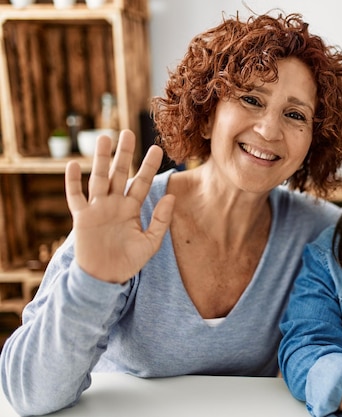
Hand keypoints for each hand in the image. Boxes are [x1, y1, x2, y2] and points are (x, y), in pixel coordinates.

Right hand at [65, 130, 174, 282]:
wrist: (106, 278)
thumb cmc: (129, 262)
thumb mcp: (151, 242)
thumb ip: (161, 220)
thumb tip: (171, 196)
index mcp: (132, 208)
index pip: (142, 182)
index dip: (148, 166)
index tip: (156, 148)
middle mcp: (114, 204)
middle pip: (119, 173)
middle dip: (123, 154)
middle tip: (127, 132)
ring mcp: (97, 209)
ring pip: (98, 178)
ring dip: (101, 160)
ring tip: (104, 139)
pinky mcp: (82, 218)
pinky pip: (75, 197)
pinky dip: (72, 182)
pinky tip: (72, 164)